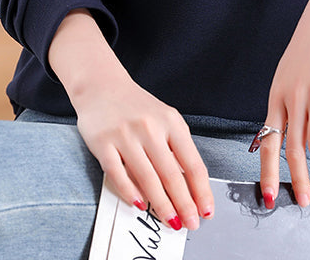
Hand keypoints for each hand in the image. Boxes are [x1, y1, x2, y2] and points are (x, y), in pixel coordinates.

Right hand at [73, 67, 213, 230]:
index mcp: (171, 122)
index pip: (192, 163)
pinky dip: (130, 192)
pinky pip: (118, 174)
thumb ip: (176, 147)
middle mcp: (150, 128)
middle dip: (183, 204)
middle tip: (190, 223)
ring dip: (160, 204)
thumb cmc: (137, 107)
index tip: (206, 210)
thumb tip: (189, 186)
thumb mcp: (164, 119)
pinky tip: (139, 204)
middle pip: (171, 175)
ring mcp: (126, 135)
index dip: (201, 191)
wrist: (102, 85)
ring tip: (170, 220)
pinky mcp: (103, 143)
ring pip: (147, 178)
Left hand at [259, 0, 309, 207]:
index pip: (269, 140)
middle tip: (301, 203)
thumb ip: (290, 102)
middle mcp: (292, 95)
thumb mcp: (290, 72)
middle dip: (295, 179)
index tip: (270, 195)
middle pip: (290, 146)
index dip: (269, 170)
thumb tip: (292, 132)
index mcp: (277, 93)